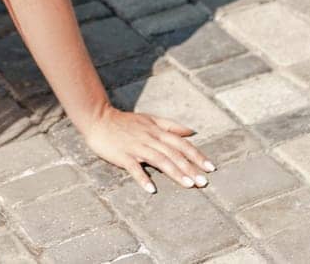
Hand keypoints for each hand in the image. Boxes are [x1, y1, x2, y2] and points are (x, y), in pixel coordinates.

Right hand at [80, 106, 215, 192]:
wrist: (99, 119)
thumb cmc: (126, 122)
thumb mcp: (150, 119)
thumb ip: (171, 126)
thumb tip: (192, 131)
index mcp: (157, 131)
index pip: (182, 144)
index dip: (197, 155)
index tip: (210, 168)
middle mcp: (150, 138)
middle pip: (174, 153)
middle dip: (190, 168)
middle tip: (204, 182)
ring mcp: (136, 147)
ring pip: (159, 160)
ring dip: (175, 173)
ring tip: (188, 185)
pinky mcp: (122, 155)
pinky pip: (134, 168)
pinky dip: (142, 178)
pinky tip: (151, 189)